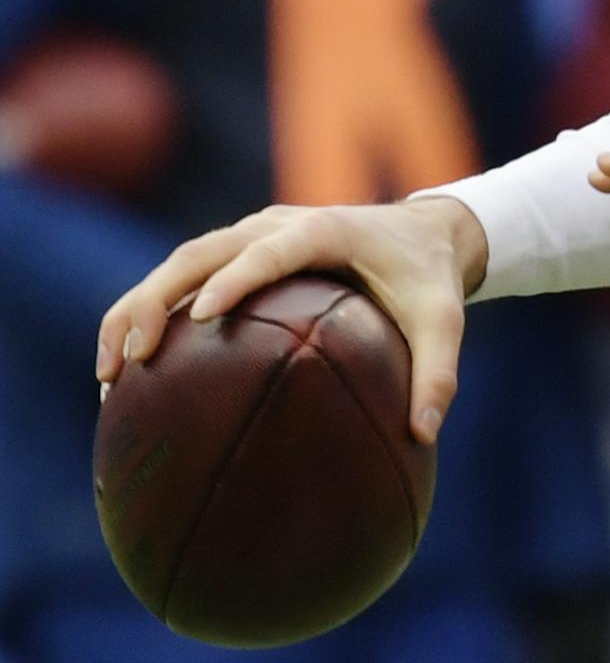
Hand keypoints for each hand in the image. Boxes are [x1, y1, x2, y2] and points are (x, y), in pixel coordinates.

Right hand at [93, 196, 488, 443]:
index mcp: (323, 231)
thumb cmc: (430, 278)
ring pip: (180, 263)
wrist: (425, 233)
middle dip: (157, 299)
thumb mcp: (444, 321)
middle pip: (201, 253)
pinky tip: (131, 375)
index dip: (235, 279)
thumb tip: (423, 436)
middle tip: (132, 360)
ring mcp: (253, 235)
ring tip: (111, 374)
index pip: (270, 251)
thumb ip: (438, 373)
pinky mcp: (241, 252)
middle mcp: (277, 225)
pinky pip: (187, 278)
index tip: (204, 317)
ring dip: (137, 308)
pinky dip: (153, 314)